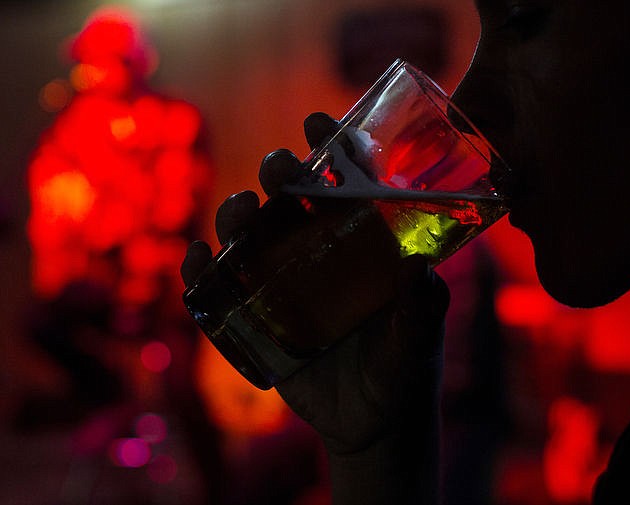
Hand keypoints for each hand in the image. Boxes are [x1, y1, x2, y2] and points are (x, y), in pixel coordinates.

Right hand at [181, 113, 448, 499]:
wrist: (373, 424)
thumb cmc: (403, 371)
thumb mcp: (417, 338)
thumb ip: (422, 307)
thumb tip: (418, 269)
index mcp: (363, 242)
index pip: (347, 182)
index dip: (332, 145)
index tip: (318, 120)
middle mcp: (320, 252)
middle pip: (291, 198)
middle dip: (281, 172)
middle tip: (281, 169)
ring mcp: (284, 282)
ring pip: (251, 233)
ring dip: (238, 214)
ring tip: (242, 214)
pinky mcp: (256, 317)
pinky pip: (220, 289)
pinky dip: (201, 272)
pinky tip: (197, 261)